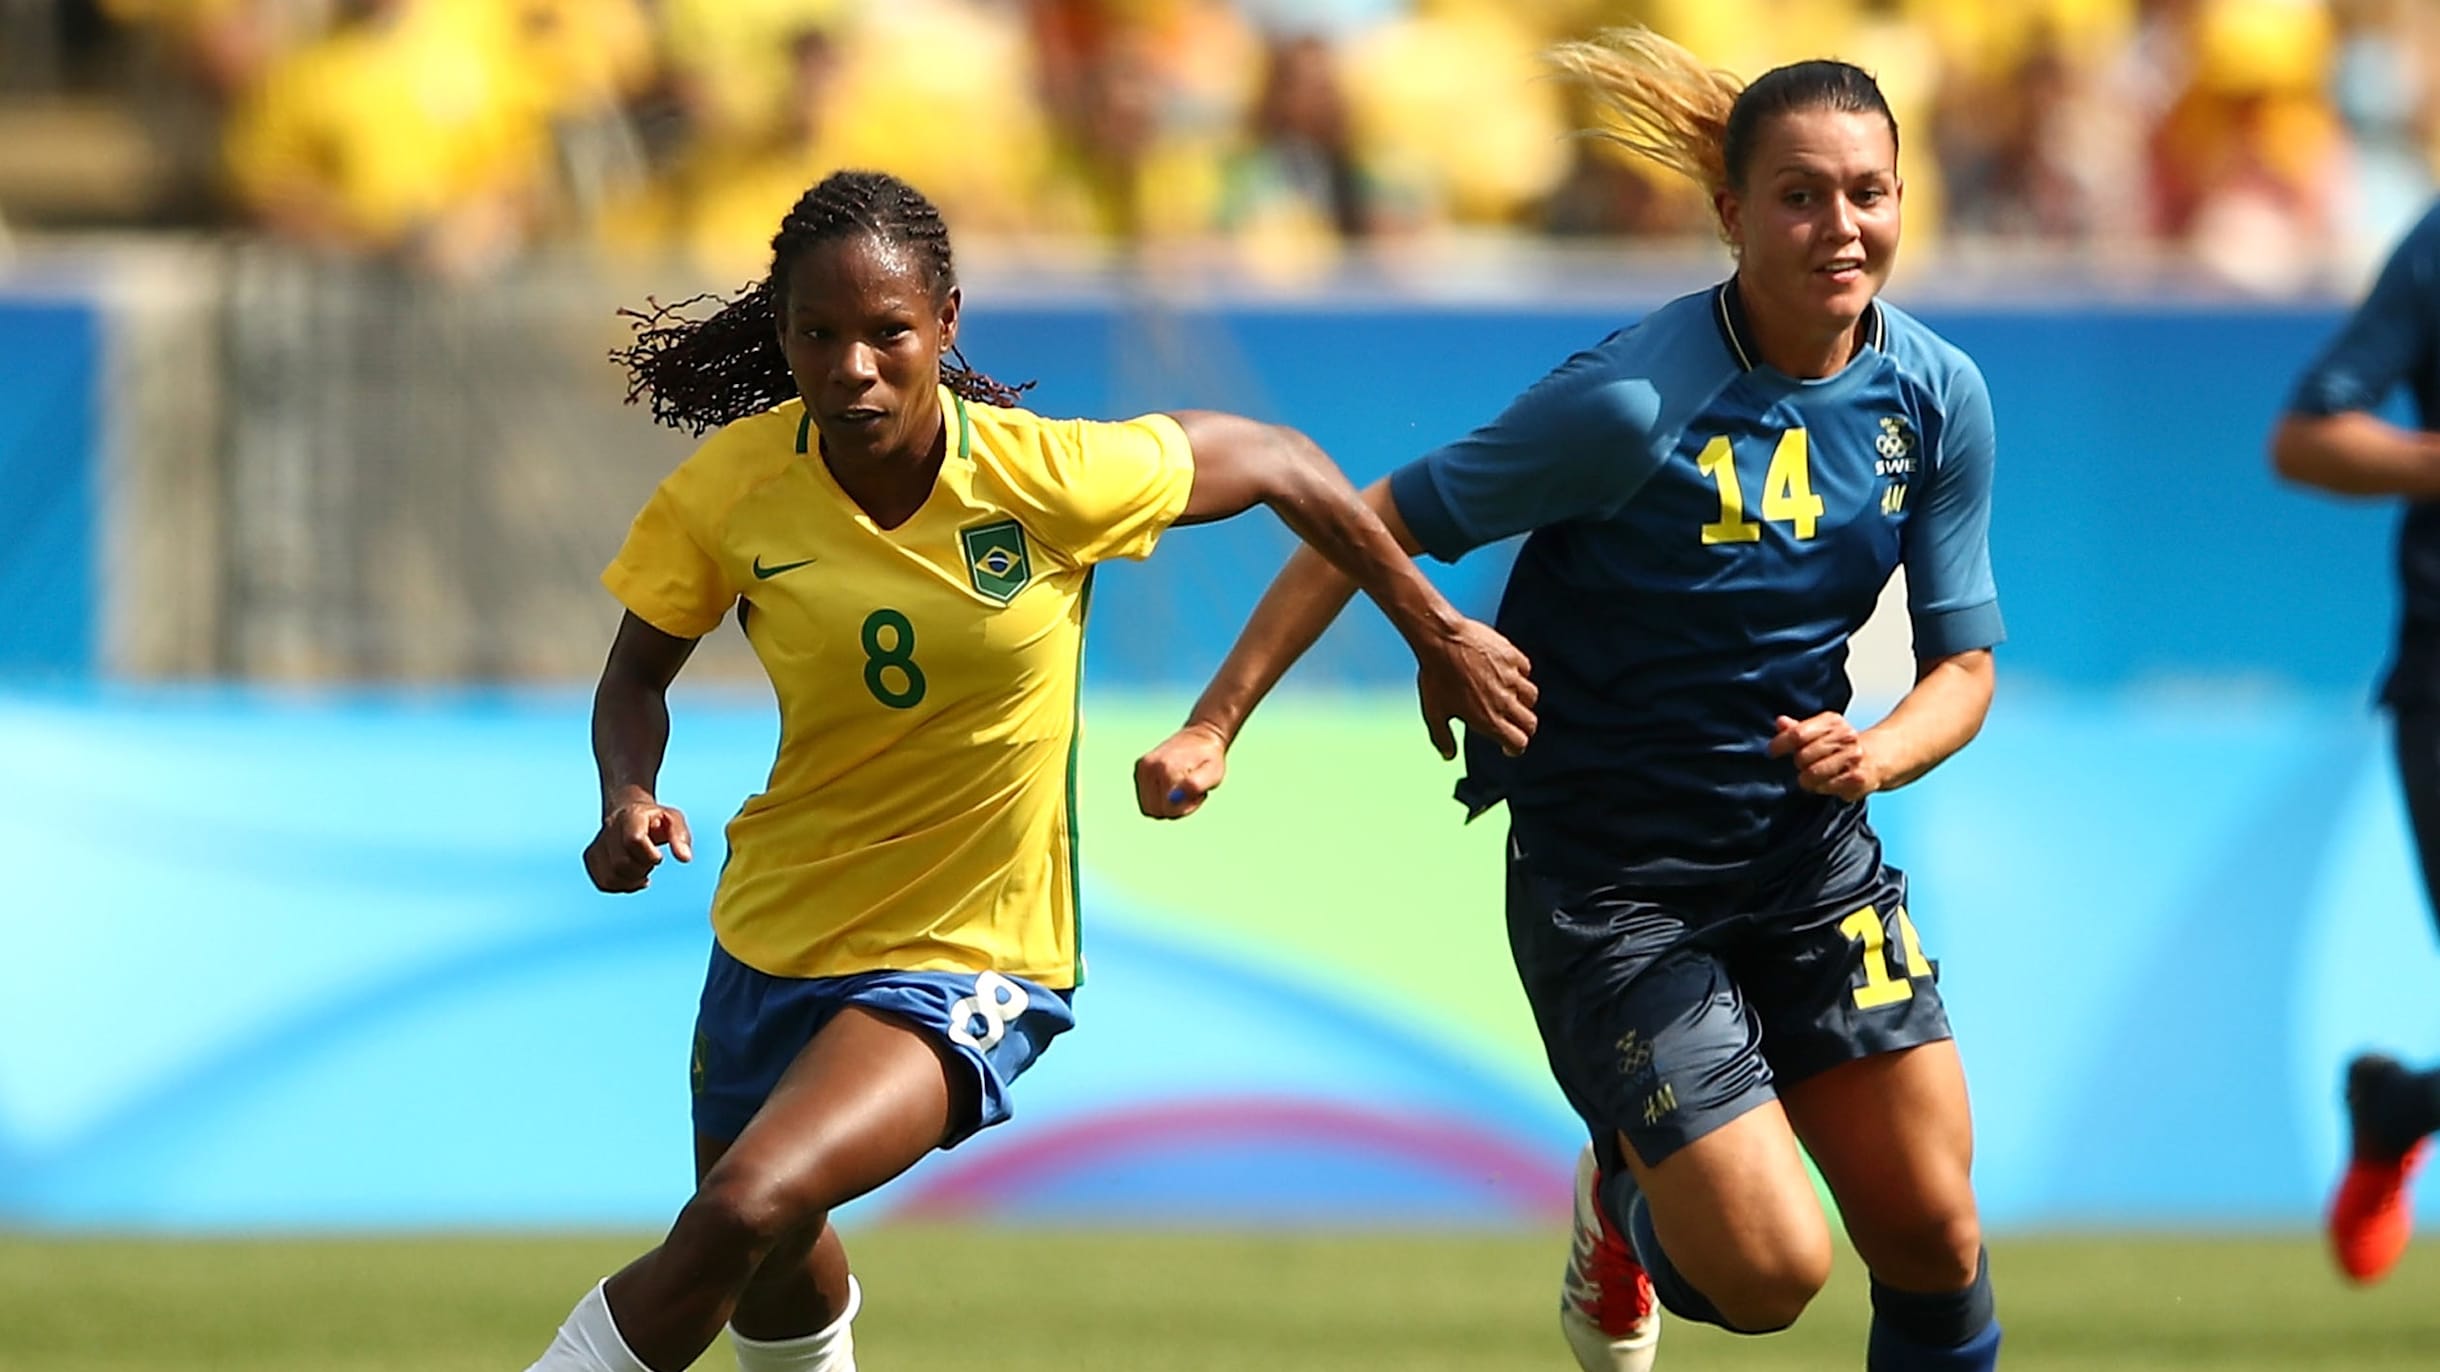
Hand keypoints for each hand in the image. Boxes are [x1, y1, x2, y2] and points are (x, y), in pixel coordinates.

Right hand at [585, 799, 693, 891]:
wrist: (628, 811)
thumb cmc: (655, 818)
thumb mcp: (673, 819)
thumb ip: (681, 837)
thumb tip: (685, 858)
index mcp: (631, 816)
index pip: (633, 840)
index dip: (649, 855)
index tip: (659, 857)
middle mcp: (610, 828)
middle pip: (622, 863)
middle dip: (642, 869)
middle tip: (651, 863)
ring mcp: (598, 843)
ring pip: (611, 876)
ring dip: (632, 880)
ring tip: (642, 870)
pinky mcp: (592, 857)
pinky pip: (604, 883)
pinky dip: (621, 886)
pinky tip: (631, 877)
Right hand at [1136, 722, 1230, 818]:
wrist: (1201, 735)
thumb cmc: (1209, 758)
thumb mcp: (1213, 773)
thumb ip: (1195, 786)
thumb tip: (1175, 799)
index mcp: (1166, 768)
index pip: (1168, 810)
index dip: (1185, 808)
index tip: (1196, 794)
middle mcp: (1150, 767)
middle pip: (1156, 811)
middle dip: (1174, 808)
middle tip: (1189, 792)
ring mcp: (1142, 768)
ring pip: (1149, 807)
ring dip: (1166, 804)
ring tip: (1181, 788)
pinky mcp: (1140, 769)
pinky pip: (1146, 799)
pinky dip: (1159, 797)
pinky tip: (1173, 784)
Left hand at [1417, 617, 1535, 759]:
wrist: (1440, 639)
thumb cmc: (1435, 676)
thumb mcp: (1433, 712)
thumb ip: (1442, 737)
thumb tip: (1448, 756)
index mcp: (1487, 719)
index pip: (1518, 742)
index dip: (1515, 748)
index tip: (1509, 747)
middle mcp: (1504, 700)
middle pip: (1530, 723)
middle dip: (1523, 728)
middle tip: (1513, 724)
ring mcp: (1511, 677)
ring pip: (1531, 696)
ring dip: (1524, 701)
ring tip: (1512, 698)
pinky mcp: (1512, 656)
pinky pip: (1525, 669)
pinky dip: (1520, 674)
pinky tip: (1508, 674)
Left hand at [1768, 713, 1882, 801]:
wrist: (1879, 756)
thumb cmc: (1842, 745)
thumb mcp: (1821, 731)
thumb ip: (1798, 729)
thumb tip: (1780, 722)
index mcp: (1832, 722)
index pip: (1797, 733)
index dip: (1780, 744)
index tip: (1773, 751)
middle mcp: (1845, 737)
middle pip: (1802, 756)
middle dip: (1799, 764)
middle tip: (1805, 765)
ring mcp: (1853, 757)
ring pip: (1811, 775)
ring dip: (1809, 779)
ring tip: (1816, 775)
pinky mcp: (1857, 778)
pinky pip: (1825, 788)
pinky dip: (1822, 788)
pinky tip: (1829, 783)